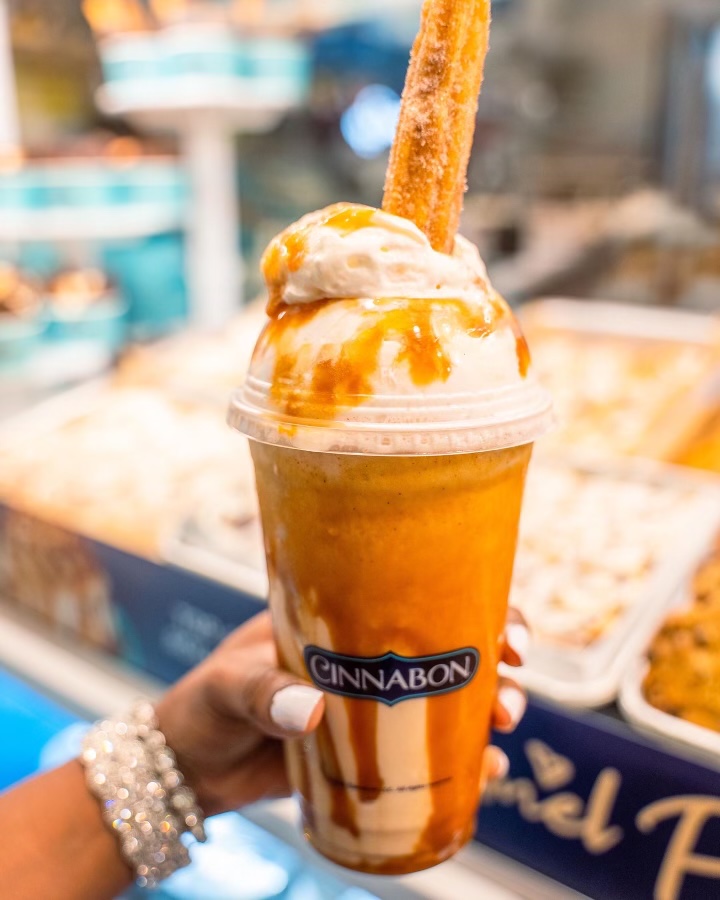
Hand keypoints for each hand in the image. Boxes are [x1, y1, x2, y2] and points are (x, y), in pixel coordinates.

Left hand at [156, 610, 529, 815]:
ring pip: (450, 703)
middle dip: (496, 670)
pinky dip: (461, 765)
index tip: (507, 633)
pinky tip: (480, 776)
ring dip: (488, 715)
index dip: (477, 608)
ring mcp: (372, 709)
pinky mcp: (368, 757)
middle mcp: (369, 659)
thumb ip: (263, 694)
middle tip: (509, 699)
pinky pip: (427, 757)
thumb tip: (312, 710)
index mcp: (344, 620)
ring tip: (498, 739)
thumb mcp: (229, 685)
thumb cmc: (204, 703)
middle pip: (452, 651)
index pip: (421, 598)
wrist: (187, 767)